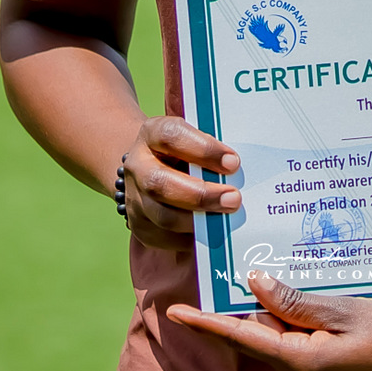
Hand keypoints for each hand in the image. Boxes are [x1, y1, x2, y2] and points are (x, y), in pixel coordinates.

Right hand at [121, 116, 240, 251]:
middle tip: (233, 199)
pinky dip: (192, 237)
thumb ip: (212, 148)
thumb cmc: (187, 150)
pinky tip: (212, 231)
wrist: (156, 167)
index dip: (203, 150)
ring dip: (198, 220)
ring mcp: (134, 196)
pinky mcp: (139, 224)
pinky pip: (165, 237)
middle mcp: (137, 164)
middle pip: (160, 183)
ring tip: (227, 217)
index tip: (233, 162)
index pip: (172, 137)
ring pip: (163, 215)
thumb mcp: (195, 138)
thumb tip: (236, 166)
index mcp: (152, 133)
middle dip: (200, 195)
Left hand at [167, 272, 371, 370]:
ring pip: (279, 338)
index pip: (242, 337)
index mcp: (300, 361)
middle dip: (251, 305)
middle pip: (260, 334)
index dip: (206, 323)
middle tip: (241, 268)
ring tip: (285, 277)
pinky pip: (297, 346)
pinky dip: (296, 323)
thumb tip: (254, 286)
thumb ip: (294, 302)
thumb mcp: (343, 309)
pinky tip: (310, 300)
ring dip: (279, 311)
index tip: (175, 312)